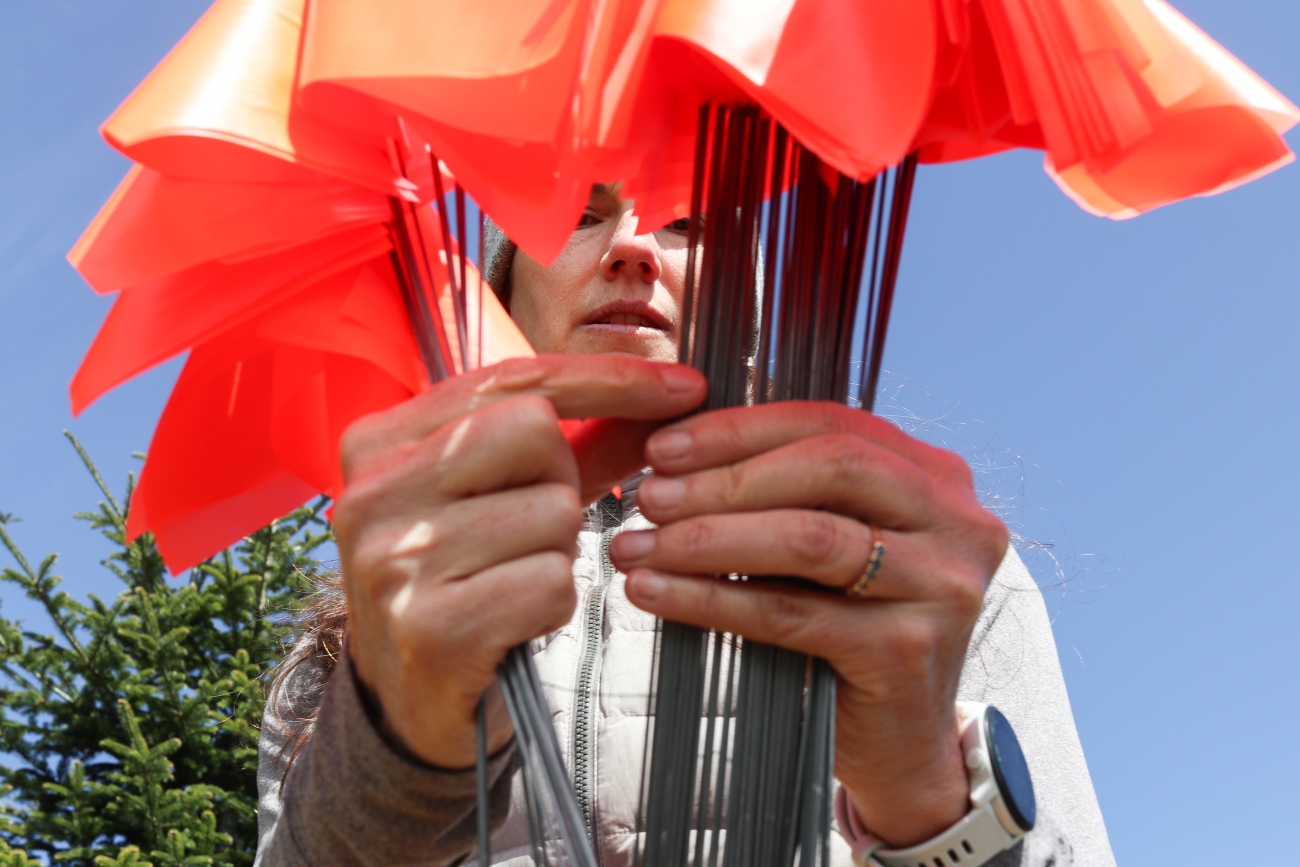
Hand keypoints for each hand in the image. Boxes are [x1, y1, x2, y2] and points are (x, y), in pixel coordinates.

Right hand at [334, 355, 705, 768]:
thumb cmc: (464, 585)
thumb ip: (583, 445)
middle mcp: (373, 490)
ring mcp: (394, 559)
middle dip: (564, 479)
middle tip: (532, 530)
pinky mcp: (428, 625)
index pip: (512, 377)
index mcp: (381, 440)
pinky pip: (551, 582)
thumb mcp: (508, 499)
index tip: (686, 386)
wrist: (408, 708)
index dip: (608, 378)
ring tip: (512, 580)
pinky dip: (555, 603)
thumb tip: (669, 398)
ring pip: (553, 511)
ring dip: (559, 551)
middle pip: (535, 431)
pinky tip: (516, 619)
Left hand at [608, 402, 1007, 846]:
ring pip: (808, 538)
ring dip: (708, 537)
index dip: (739, 429)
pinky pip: (790, 612)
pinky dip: (712, 599)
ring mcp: (940, 585)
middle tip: (648, 497)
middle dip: (724, 477)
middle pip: (830, 467)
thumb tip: (675, 450)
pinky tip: (657, 593)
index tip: (662, 447)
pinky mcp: (907, 649)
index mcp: (935, 477)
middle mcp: (957, 521)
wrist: (898, 744)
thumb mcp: (831, 541)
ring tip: (638, 546)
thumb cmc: (848, 629)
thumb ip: (787, 490)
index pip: (832, 422)